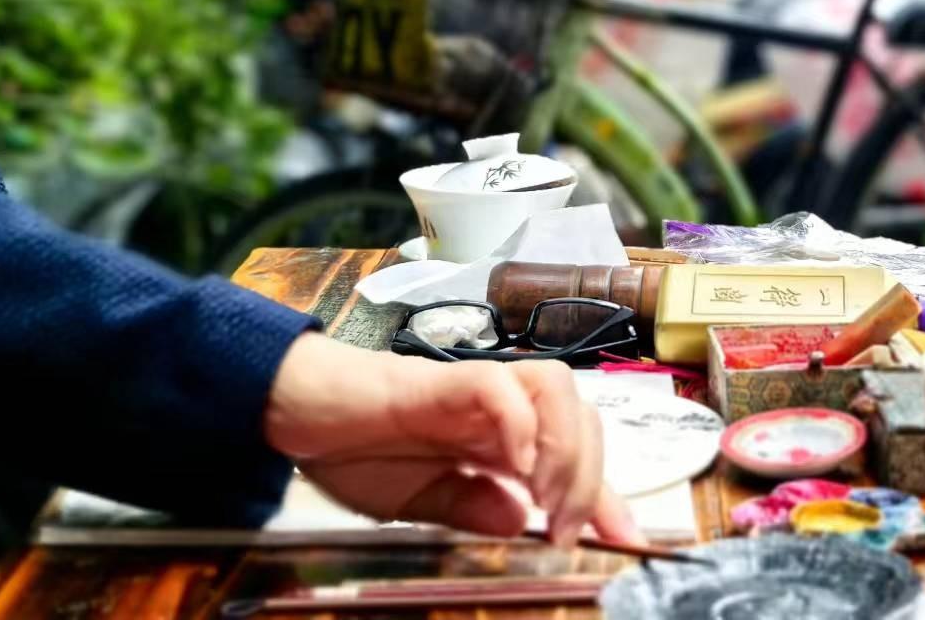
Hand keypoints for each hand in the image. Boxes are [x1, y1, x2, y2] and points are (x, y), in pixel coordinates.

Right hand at [263, 334, 636, 544]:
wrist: (294, 413)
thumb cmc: (351, 450)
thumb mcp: (417, 503)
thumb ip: (470, 508)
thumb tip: (521, 521)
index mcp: (498, 438)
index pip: (573, 457)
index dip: (607, 499)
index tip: (630, 544)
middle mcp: (498, 408)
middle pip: (582, 416)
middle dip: (592, 478)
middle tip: (568, 533)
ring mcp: (473, 389)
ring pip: (556, 387)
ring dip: (564, 446)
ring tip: (547, 500)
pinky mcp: (440, 381)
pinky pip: (498, 387)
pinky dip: (518, 424)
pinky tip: (513, 468)